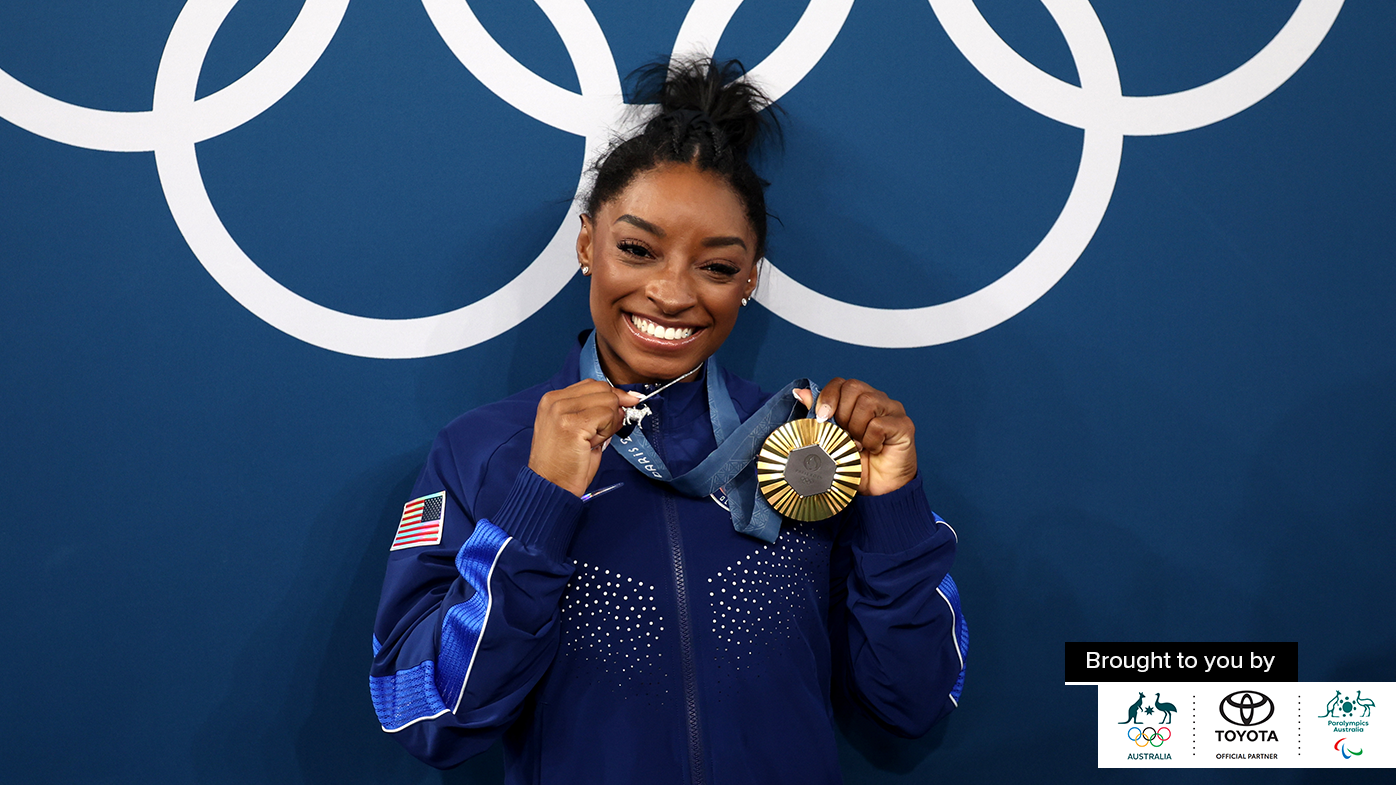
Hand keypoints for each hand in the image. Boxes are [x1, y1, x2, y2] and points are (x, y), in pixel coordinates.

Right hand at [529, 380, 640, 496]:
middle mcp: (554, 401)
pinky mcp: (572, 425)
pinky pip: (607, 415)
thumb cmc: (565, 463)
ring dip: (609, 423)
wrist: (551, 487)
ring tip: (593, 440)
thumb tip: (625, 401)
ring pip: (608, 400)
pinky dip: (607, 430)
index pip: (593, 384)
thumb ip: (595, 411)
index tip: (622, 409)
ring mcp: (561, 411)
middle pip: (603, 388)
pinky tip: (593, 443)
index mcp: (552, 399)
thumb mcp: (578, 429)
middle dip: (612, 410)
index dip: (611, 397)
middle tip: (601, 433)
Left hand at [794, 379, 916, 495]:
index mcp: (859, 400)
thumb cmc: (856, 464)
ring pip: (868, 402)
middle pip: (853, 387)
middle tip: (844, 436)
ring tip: (858, 445)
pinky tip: (873, 450)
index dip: (828, 397)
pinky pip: (879, 424)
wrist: (878, 490)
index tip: (821, 417)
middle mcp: (878, 400)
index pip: (841, 383)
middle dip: (842, 414)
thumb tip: (800, 393)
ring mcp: (894, 410)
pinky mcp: (904, 425)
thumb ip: (819, 415)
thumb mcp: (831, 439)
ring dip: (856, 428)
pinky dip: (870, 441)